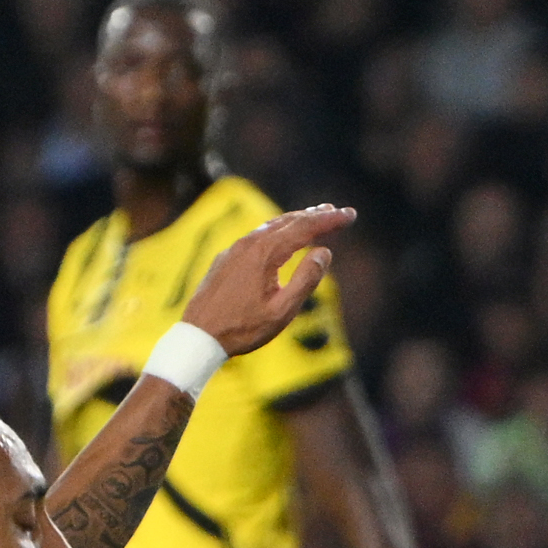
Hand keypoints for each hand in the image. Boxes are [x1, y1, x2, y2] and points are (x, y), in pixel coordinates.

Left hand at [178, 204, 355, 355]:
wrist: (198, 336)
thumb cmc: (242, 329)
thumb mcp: (282, 311)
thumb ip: (306, 280)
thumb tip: (324, 252)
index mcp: (265, 254)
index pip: (304, 228)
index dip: (329, 220)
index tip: (350, 214)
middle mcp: (249, 244)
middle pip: (288, 222)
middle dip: (314, 215)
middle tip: (336, 211)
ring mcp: (234, 250)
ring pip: (270, 226)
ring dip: (294, 220)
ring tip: (313, 217)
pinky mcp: (225, 258)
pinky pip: (256, 236)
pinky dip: (275, 231)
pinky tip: (280, 236)